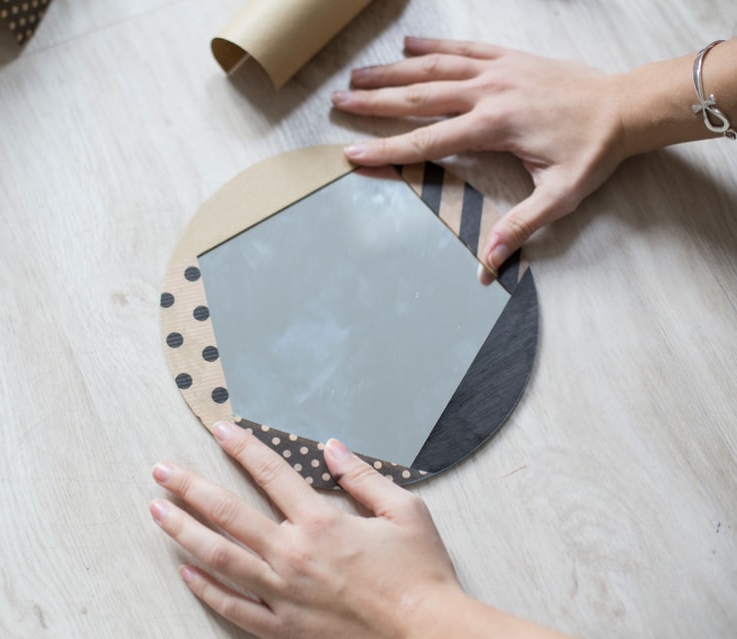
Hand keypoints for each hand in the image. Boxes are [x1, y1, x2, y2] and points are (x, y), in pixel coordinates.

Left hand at [150, 421, 460, 638]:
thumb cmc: (422, 576)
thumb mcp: (405, 512)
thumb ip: (363, 477)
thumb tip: (333, 447)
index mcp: (322, 523)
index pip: (271, 474)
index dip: (243, 448)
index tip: (219, 430)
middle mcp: (294, 555)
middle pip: (228, 513)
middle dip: (190, 488)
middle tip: (162, 471)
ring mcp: (284, 595)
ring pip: (221, 557)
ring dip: (184, 531)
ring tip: (157, 511)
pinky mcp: (284, 631)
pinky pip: (234, 608)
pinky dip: (207, 589)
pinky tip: (186, 573)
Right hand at [332, 37, 630, 284]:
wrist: (626, 107)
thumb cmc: (594, 152)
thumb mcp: (560, 196)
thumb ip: (520, 228)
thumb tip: (487, 266)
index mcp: (495, 126)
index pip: (427, 142)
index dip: (387, 150)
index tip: (353, 154)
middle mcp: (489, 92)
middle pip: (419, 96)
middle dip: (375, 101)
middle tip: (339, 101)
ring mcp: (498, 71)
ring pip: (434, 67)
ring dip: (393, 70)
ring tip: (358, 74)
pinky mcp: (509, 59)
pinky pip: (463, 48)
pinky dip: (433, 46)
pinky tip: (408, 44)